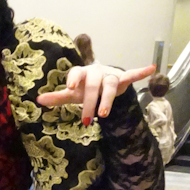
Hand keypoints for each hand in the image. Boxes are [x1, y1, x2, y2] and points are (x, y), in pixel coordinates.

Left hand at [36, 63, 154, 125]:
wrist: (101, 81)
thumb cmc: (84, 88)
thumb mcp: (72, 94)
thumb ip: (57, 97)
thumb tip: (38, 100)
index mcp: (82, 73)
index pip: (77, 73)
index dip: (73, 78)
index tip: (70, 87)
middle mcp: (96, 72)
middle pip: (94, 86)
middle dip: (90, 104)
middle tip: (87, 120)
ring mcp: (110, 74)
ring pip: (110, 85)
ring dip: (108, 99)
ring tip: (105, 114)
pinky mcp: (122, 78)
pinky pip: (132, 74)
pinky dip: (140, 72)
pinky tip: (151, 69)